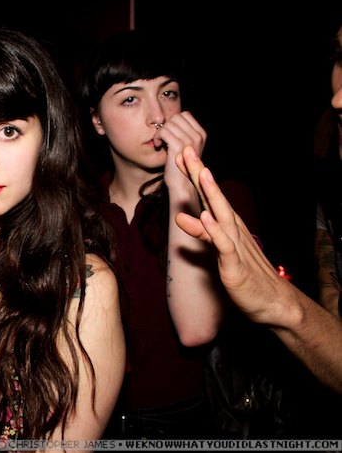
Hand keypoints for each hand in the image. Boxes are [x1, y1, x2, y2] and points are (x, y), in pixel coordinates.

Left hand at [157, 111, 206, 199]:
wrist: (181, 184)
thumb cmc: (180, 166)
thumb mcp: (185, 147)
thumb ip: (182, 133)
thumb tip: (171, 119)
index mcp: (201, 134)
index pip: (184, 115)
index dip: (173, 122)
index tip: (169, 134)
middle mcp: (198, 136)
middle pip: (176, 117)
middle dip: (166, 126)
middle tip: (162, 138)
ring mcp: (190, 141)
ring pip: (169, 123)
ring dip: (160, 132)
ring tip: (160, 143)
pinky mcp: (179, 146)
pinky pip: (164, 131)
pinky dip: (157, 137)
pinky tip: (158, 145)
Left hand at [174, 147, 285, 323]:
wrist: (271, 302)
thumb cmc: (244, 273)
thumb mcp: (218, 250)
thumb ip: (201, 233)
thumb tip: (182, 217)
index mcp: (227, 225)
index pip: (208, 195)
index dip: (194, 175)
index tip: (180, 154)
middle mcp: (232, 229)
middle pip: (214, 196)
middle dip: (200, 173)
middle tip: (187, 150)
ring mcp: (235, 245)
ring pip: (222, 214)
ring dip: (211, 193)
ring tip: (201, 172)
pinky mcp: (234, 265)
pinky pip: (223, 245)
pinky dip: (214, 231)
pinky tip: (205, 217)